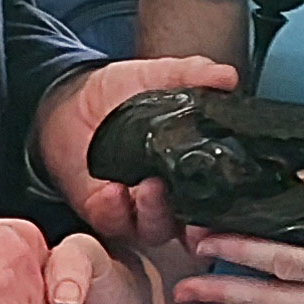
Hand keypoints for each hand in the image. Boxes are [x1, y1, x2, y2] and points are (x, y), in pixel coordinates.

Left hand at [34, 57, 238, 245]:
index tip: (230, 198)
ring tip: (149, 187)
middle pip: (190, 224)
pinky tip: (113, 191)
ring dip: (154, 213)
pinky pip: (112, 222)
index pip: (216, 201)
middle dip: (192, 220)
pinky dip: (113, 210)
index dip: (224, 208)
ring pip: (154, 228)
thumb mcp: (158, 76)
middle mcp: (168, 196)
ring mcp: (136, 207)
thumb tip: (227, 76)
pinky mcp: (103, 211)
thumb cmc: (122, 93)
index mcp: (188, 170)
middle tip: (190, 198)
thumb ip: (192, 75)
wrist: (72, 98)